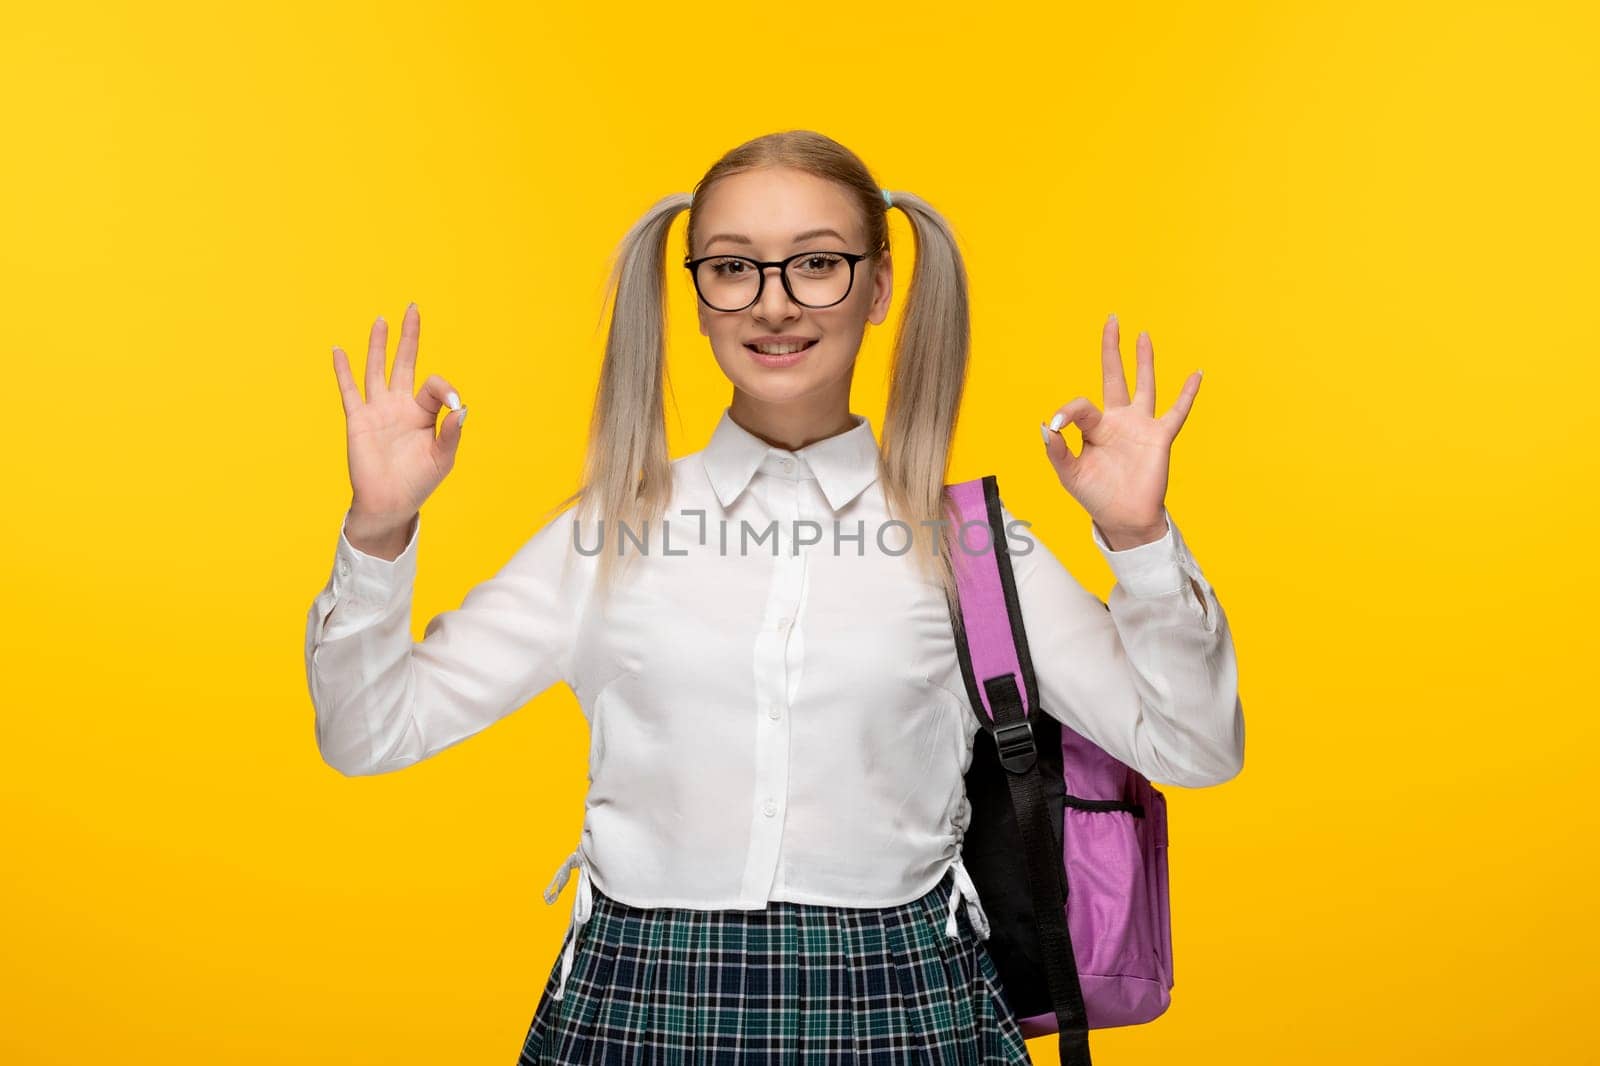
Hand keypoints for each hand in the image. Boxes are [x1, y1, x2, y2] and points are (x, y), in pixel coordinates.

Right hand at [331, 303, 466, 534]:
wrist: (390, 503)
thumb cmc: (418, 482)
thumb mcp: (442, 459)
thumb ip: (451, 434)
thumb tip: (461, 407)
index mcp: (424, 413)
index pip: (434, 386)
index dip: (444, 388)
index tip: (453, 404)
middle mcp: (401, 406)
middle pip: (405, 362)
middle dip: (409, 337)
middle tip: (412, 308)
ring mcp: (378, 410)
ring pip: (378, 369)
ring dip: (379, 345)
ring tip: (382, 320)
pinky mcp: (358, 419)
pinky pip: (349, 390)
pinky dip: (343, 370)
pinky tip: (339, 350)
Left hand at [1040, 316, 1200, 546]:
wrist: (1123, 518)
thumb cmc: (1095, 496)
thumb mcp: (1069, 474)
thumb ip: (1057, 450)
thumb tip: (1046, 424)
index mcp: (1094, 428)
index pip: (1081, 406)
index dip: (1067, 412)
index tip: (1056, 426)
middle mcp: (1118, 420)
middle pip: (1115, 376)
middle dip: (1112, 349)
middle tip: (1112, 320)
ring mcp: (1140, 426)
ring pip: (1144, 385)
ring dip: (1144, 360)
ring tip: (1142, 335)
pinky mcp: (1160, 437)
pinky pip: (1177, 412)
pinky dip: (1187, 393)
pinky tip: (1196, 374)